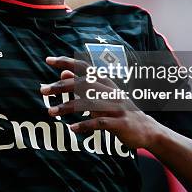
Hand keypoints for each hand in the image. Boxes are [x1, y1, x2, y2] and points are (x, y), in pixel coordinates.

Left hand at [41, 56, 160, 148]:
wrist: (148, 130)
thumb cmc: (120, 111)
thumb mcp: (102, 96)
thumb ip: (83, 85)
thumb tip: (63, 73)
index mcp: (106, 83)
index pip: (84, 68)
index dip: (67, 62)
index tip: (48, 60)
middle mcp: (111, 91)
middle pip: (83, 83)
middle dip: (61, 86)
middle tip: (43, 90)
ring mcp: (117, 106)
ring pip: (89, 103)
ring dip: (67, 107)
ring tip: (50, 111)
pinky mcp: (120, 123)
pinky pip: (100, 122)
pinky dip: (85, 125)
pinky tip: (72, 128)